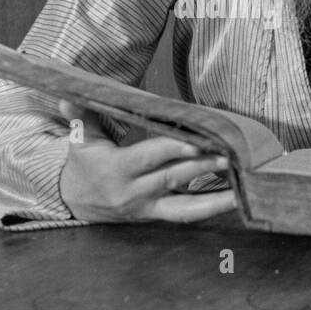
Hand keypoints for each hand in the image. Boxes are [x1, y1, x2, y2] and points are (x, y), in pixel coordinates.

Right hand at [56, 99, 238, 223]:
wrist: (75, 202)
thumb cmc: (84, 164)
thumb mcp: (79, 139)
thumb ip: (80, 115)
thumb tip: (68, 92)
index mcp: (117, 170)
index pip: (149, 157)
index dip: (172, 149)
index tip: (196, 140)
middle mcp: (134, 192)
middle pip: (172, 179)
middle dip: (201, 167)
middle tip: (229, 156)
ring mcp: (148, 207)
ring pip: (184, 207)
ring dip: (215, 199)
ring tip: (242, 188)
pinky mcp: (157, 216)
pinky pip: (186, 215)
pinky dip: (211, 208)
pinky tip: (235, 199)